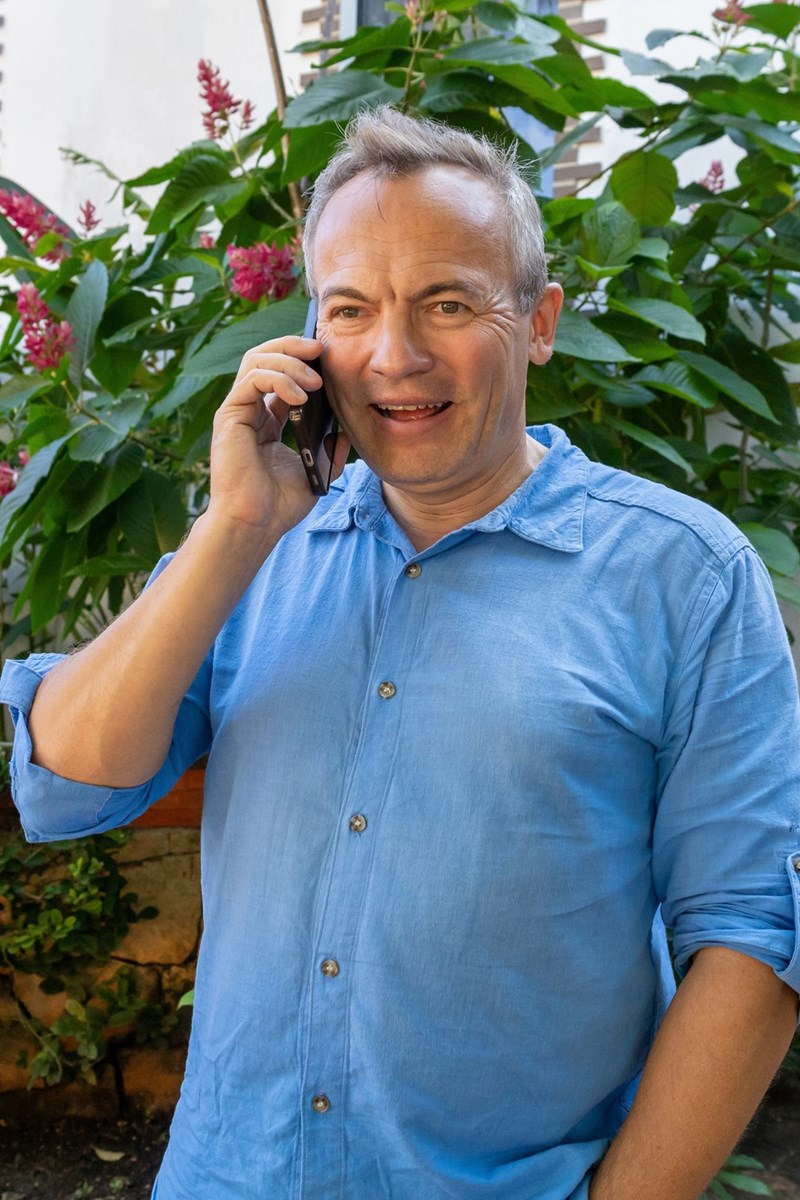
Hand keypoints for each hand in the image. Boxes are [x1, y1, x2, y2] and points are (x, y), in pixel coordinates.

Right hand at [206, 334, 350, 538]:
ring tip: (315, 380)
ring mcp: (237, 412)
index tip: (330, 358)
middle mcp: (250, 411)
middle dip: (294, 346)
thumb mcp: (318, 470)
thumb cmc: (280, 504)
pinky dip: (278, 380)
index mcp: (268, 421)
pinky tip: (300, 397)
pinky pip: (252, 380)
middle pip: (265, 357)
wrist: (256, 524)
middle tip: (322, 348)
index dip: (304, 361)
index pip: (282, 375)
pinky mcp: (229, 416)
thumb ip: (332, 448)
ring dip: (289, 361)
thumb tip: (350, 428)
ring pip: (256, 361)